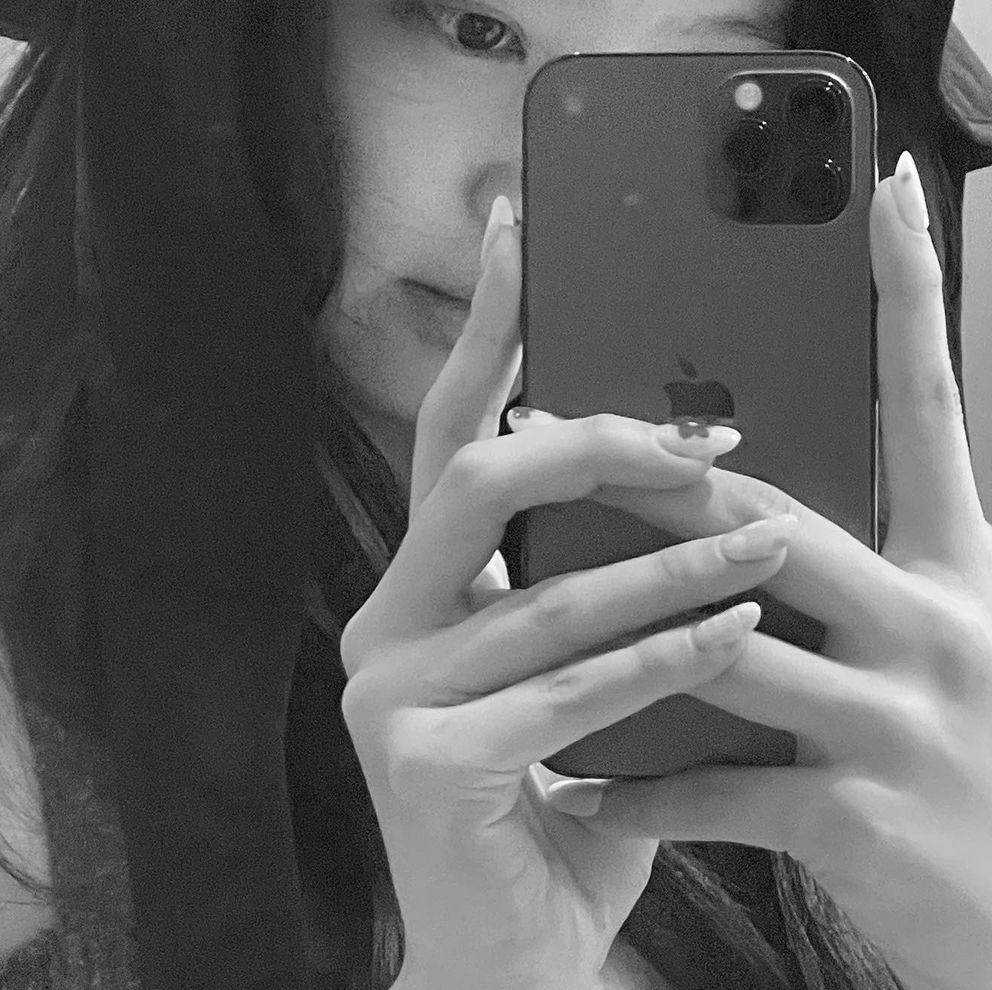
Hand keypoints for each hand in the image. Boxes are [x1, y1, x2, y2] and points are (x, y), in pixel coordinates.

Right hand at [338, 198, 796, 989]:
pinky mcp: (429, 761)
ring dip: (670, 559)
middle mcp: (382, 622)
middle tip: (701, 437)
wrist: (509, 950)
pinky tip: (736, 628)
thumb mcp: (572, 663)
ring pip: (544, 589)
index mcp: (416, 585)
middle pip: (475, 480)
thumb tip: (680, 453)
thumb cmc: (559, 792)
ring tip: (768, 530)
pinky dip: (664, 656)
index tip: (521, 232)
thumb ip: (588, 569)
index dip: (485, 330)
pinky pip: (570, 688)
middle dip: (595, 441)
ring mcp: (390, 692)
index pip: (448, 433)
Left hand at [562, 154, 991, 989]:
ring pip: (727, 639)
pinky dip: (634, 791)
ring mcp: (905, 720)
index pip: (931, 401)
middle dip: (656, 473)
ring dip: (621, 624)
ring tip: (533, 599)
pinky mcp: (866, 820)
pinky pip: (714, 787)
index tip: (888, 193)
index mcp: (960, 565)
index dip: (916, 291)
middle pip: (775, 511)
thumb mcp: (937, 637)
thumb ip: (855, 562)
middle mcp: (942, 622)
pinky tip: (575, 788)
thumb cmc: (965, 759)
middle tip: (561, 426)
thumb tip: (737, 491)